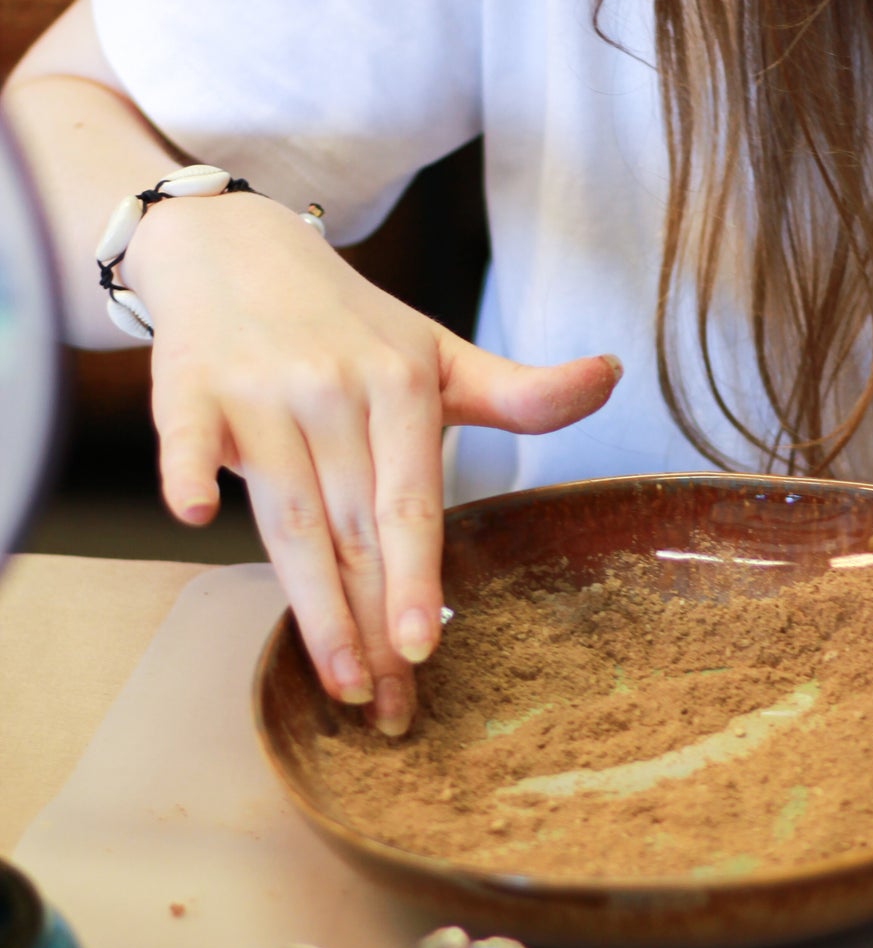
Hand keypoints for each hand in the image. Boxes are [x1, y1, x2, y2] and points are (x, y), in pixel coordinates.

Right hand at [127, 189, 620, 733]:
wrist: (235, 244)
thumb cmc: (348, 322)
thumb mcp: (437, 352)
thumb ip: (518, 393)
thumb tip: (612, 374)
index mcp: (401, 383)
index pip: (412, 502)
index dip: (418, 577)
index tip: (426, 647)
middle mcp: (333, 387)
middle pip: (352, 527)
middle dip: (370, 622)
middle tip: (383, 703)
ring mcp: (260, 387)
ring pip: (287, 513)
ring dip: (309, 601)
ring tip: (336, 679)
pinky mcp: (190, 384)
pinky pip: (186, 437)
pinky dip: (187, 470)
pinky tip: (196, 515)